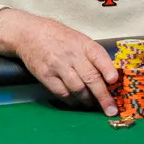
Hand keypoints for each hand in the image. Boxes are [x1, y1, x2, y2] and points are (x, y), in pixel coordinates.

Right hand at [0, 9, 118, 115]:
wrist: (29, 33)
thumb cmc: (58, 36)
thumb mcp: (78, 38)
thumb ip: (92, 55)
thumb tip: (109, 76)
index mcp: (83, 43)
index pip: (99, 56)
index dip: (108, 69)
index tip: (114, 81)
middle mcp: (71, 54)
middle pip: (91, 78)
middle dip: (103, 97)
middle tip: (111, 109)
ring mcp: (58, 65)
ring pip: (78, 89)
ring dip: (88, 101)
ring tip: (93, 105)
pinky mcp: (46, 76)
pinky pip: (62, 93)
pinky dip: (72, 101)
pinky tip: (77, 102)